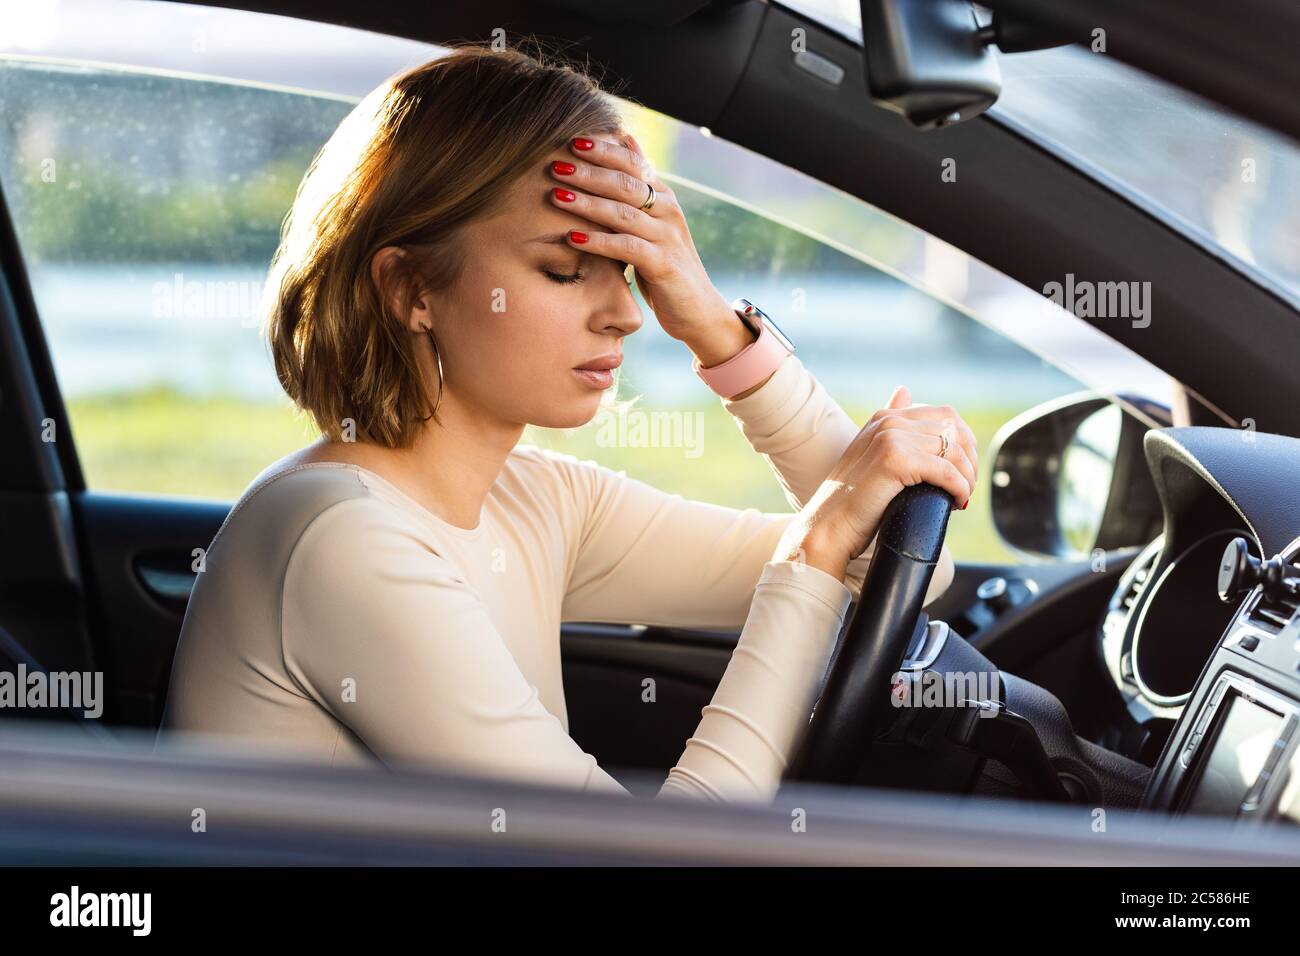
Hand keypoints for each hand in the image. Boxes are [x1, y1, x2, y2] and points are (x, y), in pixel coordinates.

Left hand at [550, 132, 729, 343]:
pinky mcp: (663, 264)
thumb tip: (625, 137)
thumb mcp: (654, 220)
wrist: (698, 308)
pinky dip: (597, 241)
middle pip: (624, 183)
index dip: (603, 151)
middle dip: (588, 173)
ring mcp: (667, 237)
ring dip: (587, 203)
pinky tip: (572, 237)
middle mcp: (668, 211)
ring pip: (622, 213)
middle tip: (555, 166)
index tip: (573, 142)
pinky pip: (625, 247)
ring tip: (556, 196)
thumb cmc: (666, 264)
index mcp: (664, 197)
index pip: (633, 163)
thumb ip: (639, 183)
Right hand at [774, 386, 978, 579]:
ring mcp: (890, 438)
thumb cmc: (853, 501)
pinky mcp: (895, 460)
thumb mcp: (872, 455)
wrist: (828, 527)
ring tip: (961, 498)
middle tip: (966, 487)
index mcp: (885, 418)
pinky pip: (946, 471)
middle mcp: (888, 422)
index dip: (965, 442)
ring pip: (954, 452)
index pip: (946, 416)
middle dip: (969, 460)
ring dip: (967, 477)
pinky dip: (959, 488)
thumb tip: (905, 391)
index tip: (964, 471)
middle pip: (954, 430)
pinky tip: (956, 502)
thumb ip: (891, 427)